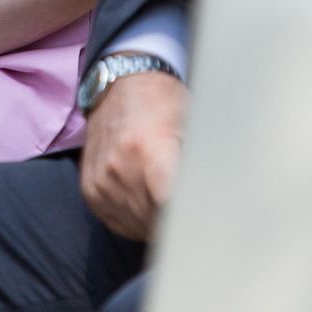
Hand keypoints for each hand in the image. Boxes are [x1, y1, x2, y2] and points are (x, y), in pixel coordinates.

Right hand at [79, 68, 187, 241]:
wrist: (123, 82)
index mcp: (150, 155)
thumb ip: (201, 169)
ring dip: (156, 223)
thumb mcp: (193, 127)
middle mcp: (120, 171)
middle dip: (177, 220)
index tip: (204, 214)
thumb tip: (221, 203)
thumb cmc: (165, 102)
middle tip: (191, 204)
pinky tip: (149, 200)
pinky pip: (117, 223)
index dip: (192, 218)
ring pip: (138, 228)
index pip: (174, 213)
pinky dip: (136, 219)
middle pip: (157, 224)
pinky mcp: (90, 189)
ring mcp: (101, 183)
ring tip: (168, 198)